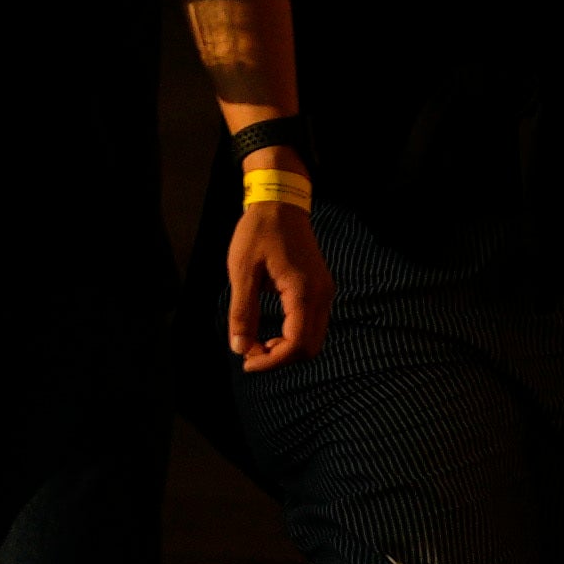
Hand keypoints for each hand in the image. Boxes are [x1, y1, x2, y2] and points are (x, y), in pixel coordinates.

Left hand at [223, 180, 324, 376]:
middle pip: (310, 348)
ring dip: (286, 348)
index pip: (297, 344)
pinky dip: (293, 336)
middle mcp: (321, 295)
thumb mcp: (242, 270)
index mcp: (303, 290)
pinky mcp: (320, 289)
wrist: (280, 202)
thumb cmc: (258, 231)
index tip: (246, 362)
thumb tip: (239, 348)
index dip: (272, 361)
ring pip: (313, 339)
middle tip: (249, 354)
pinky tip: (270, 332)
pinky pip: (312, 324)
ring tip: (256, 343)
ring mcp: (324, 292)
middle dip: (280, 358)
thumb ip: (242, 311)